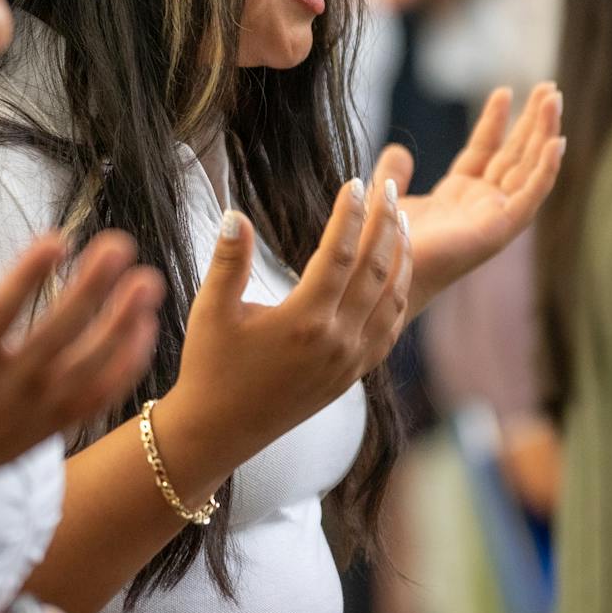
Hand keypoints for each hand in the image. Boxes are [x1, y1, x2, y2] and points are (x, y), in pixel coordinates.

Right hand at [0, 232, 163, 528]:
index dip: (28, 277)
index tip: (56, 239)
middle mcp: (3, 392)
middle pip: (57, 336)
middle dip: (92, 289)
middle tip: (119, 246)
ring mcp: (33, 413)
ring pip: (89, 369)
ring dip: (122, 325)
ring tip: (148, 282)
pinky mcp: (52, 427)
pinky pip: (98, 397)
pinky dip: (126, 365)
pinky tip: (146, 327)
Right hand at [156, 176, 412, 482]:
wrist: (220, 430)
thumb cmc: (210, 367)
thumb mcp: (211, 311)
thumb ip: (228, 261)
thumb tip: (235, 214)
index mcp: (303, 321)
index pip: (339, 253)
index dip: (351, 213)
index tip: (356, 182)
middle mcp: (336, 341)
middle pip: (376, 269)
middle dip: (385, 223)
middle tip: (388, 186)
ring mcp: (350, 361)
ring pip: (393, 299)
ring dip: (401, 256)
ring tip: (401, 220)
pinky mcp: (353, 376)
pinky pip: (390, 329)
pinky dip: (399, 295)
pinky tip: (397, 273)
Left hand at [376, 84, 565, 304]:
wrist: (379, 270)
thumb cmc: (382, 245)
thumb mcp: (389, 196)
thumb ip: (394, 173)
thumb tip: (399, 150)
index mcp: (458, 198)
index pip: (485, 152)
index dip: (495, 122)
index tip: (502, 92)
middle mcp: (481, 207)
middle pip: (514, 156)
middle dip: (532, 121)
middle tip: (548, 87)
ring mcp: (493, 218)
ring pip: (528, 169)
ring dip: (544, 133)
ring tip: (555, 98)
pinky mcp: (499, 231)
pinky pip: (531, 196)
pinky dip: (546, 170)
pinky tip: (557, 142)